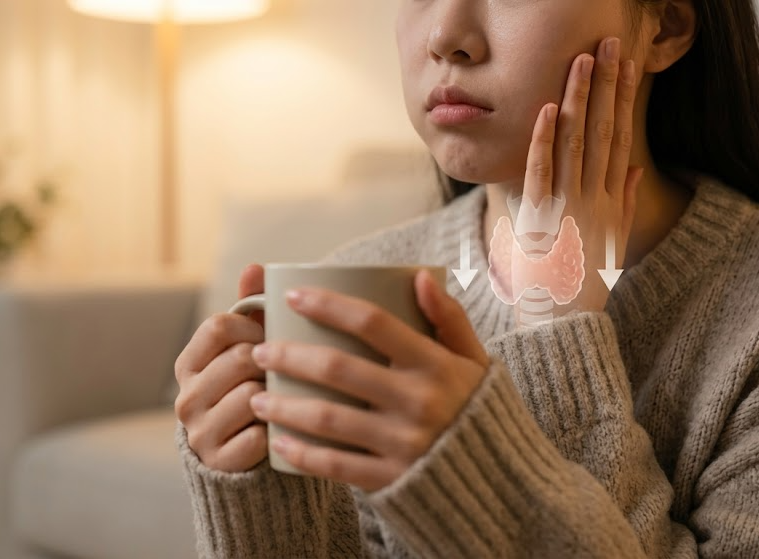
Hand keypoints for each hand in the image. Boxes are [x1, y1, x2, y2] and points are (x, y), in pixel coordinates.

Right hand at [174, 264, 268, 471]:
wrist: (250, 455)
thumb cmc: (253, 387)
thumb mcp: (249, 347)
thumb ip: (251, 307)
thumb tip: (255, 267)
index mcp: (188, 364)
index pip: (218, 326)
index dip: (253, 326)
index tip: (269, 335)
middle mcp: (185, 397)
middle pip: (240, 359)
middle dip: (271, 362)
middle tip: (285, 371)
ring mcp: (199, 432)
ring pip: (252, 396)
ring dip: (277, 397)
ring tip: (284, 400)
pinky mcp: (219, 462)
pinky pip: (259, 436)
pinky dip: (276, 432)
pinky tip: (280, 430)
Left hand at [248, 271, 488, 491]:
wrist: (501, 482)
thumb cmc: (478, 410)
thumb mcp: (476, 361)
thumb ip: (450, 319)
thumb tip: (421, 276)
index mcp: (436, 364)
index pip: (373, 322)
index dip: (328, 304)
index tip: (292, 295)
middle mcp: (418, 401)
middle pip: (338, 368)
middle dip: (289, 356)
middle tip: (260, 350)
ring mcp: (403, 443)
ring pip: (327, 418)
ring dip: (284, 406)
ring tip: (257, 397)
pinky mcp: (392, 479)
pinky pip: (336, 465)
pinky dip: (302, 454)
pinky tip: (278, 442)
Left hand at [525, 37, 642, 312]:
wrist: (565, 323)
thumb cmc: (583, 284)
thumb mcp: (611, 241)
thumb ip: (622, 202)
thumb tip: (631, 168)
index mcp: (610, 199)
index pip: (619, 136)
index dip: (621, 97)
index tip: (625, 64)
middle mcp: (594, 197)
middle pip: (603, 130)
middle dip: (607, 85)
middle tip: (609, 44)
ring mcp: (569, 206)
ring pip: (577, 143)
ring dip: (580, 100)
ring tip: (584, 61)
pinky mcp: (542, 220)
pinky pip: (543, 173)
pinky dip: (545, 141)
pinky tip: (548, 110)